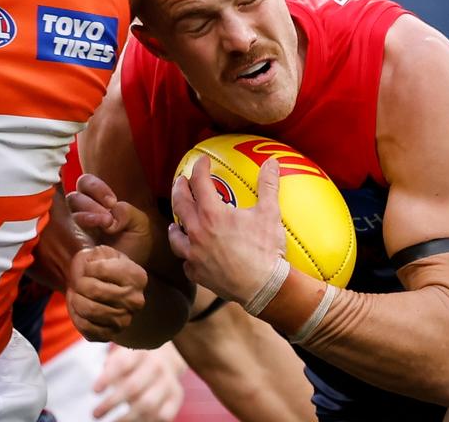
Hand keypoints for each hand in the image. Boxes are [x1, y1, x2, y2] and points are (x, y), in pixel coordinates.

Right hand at [67, 174, 153, 264]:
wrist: (129, 272)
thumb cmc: (133, 246)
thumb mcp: (139, 225)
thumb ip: (127, 212)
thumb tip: (111, 212)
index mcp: (97, 202)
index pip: (86, 183)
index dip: (97, 188)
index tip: (111, 203)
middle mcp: (82, 212)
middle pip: (74, 196)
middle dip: (91, 204)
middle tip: (107, 219)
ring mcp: (73, 228)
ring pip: (68, 212)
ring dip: (86, 215)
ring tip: (103, 225)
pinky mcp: (68, 244)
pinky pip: (61, 231)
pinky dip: (74, 231)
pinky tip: (89, 239)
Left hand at [67, 246, 147, 341]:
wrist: (97, 287)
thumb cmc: (99, 267)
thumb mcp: (102, 253)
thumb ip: (98, 254)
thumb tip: (90, 267)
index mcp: (137, 277)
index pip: (102, 270)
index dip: (88, 267)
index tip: (88, 268)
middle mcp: (136, 301)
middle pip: (94, 290)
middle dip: (80, 283)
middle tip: (79, 282)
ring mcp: (125, 321)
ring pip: (89, 309)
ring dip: (76, 299)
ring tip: (78, 294)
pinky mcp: (109, 336)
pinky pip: (85, 327)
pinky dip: (76, 315)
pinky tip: (79, 308)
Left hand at [92, 343, 186, 420]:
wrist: (164, 357)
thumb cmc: (134, 359)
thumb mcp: (123, 353)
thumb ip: (112, 364)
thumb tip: (100, 385)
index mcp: (141, 351)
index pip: (122, 364)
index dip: (108, 378)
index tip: (94, 391)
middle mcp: (157, 365)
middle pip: (133, 387)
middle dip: (111, 403)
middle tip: (95, 414)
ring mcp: (168, 381)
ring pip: (147, 404)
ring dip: (126, 418)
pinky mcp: (176, 396)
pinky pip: (162, 415)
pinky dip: (146, 421)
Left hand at [168, 156, 285, 305]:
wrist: (263, 287)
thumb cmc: (265, 249)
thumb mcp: (269, 213)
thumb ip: (268, 185)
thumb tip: (272, 162)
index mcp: (212, 214)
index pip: (199, 182)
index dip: (199, 168)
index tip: (202, 162)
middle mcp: (196, 231)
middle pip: (180, 204)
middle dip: (179, 189)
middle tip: (181, 181)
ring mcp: (193, 254)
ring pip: (175, 235)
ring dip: (175, 225)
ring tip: (176, 222)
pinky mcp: (196, 272)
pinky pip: (186, 261)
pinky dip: (187, 255)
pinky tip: (191, 253)